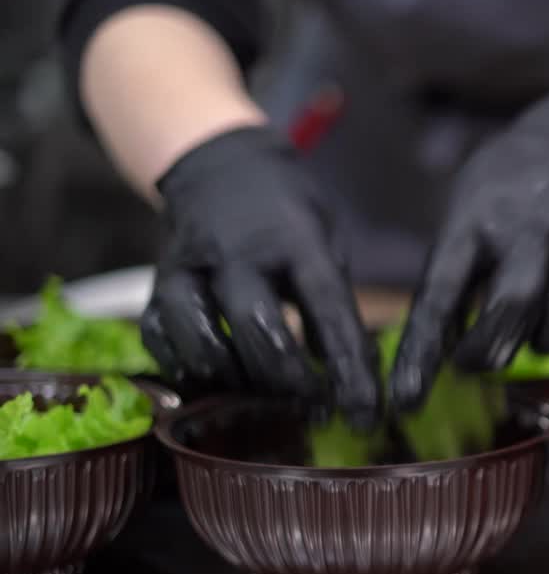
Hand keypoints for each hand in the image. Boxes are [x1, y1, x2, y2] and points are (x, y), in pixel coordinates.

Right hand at [142, 126, 380, 426]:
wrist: (218, 163)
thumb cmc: (286, 213)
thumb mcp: (326, 243)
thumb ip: (334, 305)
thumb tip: (354, 375)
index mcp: (294, 238)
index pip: (327, 306)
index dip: (348, 364)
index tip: (366, 409)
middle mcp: (236, 254)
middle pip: (258, 329)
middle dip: (290, 382)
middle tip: (315, 409)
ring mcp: (189, 269)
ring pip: (204, 343)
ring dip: (240, 383)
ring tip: (268, 400)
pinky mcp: (156, 286)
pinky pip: (162, 341)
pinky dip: (189, 371)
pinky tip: (218, 383)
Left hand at [389, 93, 548, 412]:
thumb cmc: (501, 202)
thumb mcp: (461, 225)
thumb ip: (449, 289)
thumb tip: (426, 369)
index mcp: (474, 222)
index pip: (442, 291)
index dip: (423, 352)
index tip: (406, 402)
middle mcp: (530, 225)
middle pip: (518, 296)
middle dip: (497, 344)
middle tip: (484, 364)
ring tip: (535, 345)